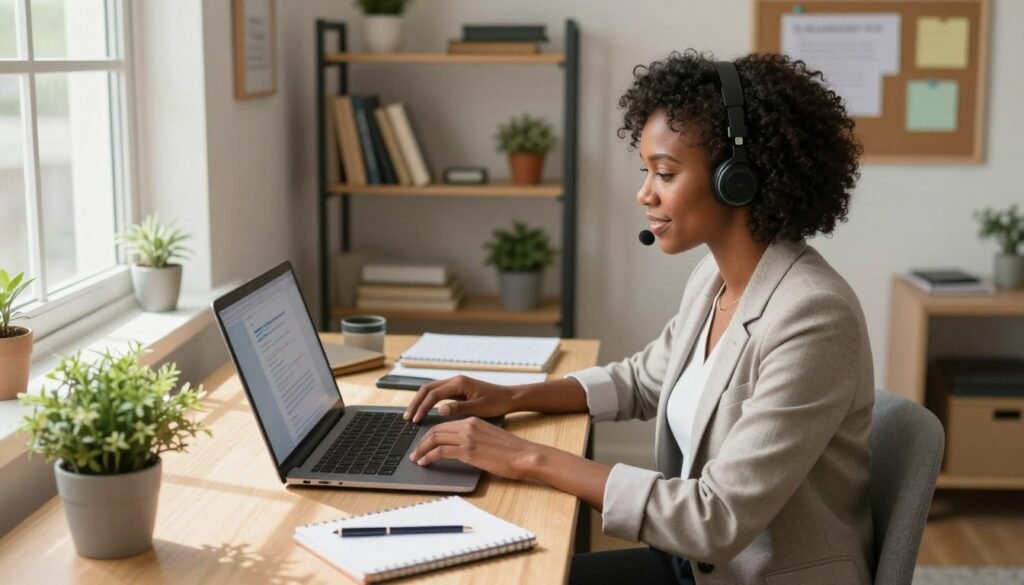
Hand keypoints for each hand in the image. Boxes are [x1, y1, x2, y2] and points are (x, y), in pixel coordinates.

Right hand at [403, 375, 514, 423]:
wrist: (509, 398)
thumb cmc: (497, 402)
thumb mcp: (478, 408)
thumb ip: (459, 408)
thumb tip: (440, 410)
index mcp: (459, 383)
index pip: (433, 394)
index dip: (422, 407)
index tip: (415, 420)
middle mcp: (455, 381)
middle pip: (427, 389)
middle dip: (416, 403)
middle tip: (407, 418)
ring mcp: (455, 384)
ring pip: (431, 391)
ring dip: (420, 402)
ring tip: (412, 416)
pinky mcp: (457, 390)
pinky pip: (438, 394)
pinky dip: (428, 402)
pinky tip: (424, 412)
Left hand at [408, 417, 541, 479]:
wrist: (524, 455)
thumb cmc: (512, 451)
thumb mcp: (489, 438)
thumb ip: (474, 438)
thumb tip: (461, 449)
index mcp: (473, 421)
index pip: (444, 425)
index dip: (430, 435)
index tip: (424, 444)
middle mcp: (468, 425)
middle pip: (436, 430)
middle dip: (421, 442)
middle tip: (415, 452)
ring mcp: (468, 437)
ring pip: (434, 439)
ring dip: (421, 449)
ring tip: (416, 459)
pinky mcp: (468, 450)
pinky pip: (440, 451)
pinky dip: (428, 457)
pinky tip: (425, 463)